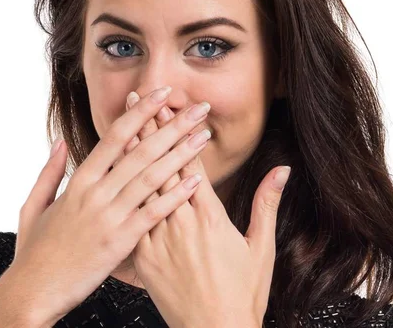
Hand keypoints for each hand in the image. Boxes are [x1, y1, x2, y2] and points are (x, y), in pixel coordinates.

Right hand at [6, 86, 208, 325]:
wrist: (33, 291)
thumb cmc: (35, 251)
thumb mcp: (34, 205)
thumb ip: (49, 172)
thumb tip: (60, 142)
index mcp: (78, 181)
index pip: (114, 136)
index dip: (141, 112)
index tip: (162, 94)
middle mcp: (95, 193)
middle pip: (140, 150)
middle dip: (172, 126)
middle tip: (198, 108)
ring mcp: (109, 216)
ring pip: (151, 176)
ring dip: (181, 154)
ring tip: (203, 136)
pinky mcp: (120, 241)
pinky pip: (153, 213)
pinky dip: (175, 196)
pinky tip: (196, 182)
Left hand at [124, 96, 290, 327]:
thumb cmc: (242, 294)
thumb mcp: (261, 247)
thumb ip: (266, 204)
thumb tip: (282, 170)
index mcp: (208, 216)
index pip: (190, 162)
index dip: (178, 130)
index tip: (170, 105)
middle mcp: (179, 222)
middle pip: (160, 165)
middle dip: (149, 127)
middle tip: (138, 99)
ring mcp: (156, 239)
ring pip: (139, 186)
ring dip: (131, 152)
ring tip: (121, 124)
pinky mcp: (142, 257)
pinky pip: (128, 218)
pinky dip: (120, 192)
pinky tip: (110, 175)